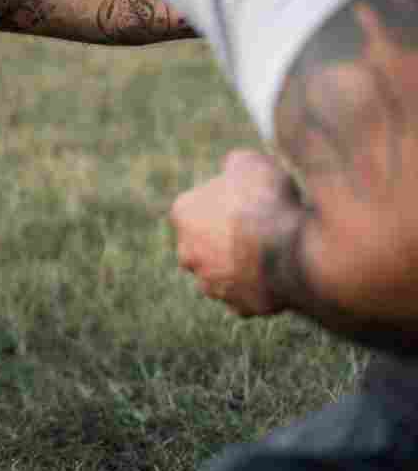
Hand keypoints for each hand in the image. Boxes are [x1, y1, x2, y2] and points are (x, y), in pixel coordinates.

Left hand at [169, 150, 302, 316]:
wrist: (288, 248)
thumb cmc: (265, 200)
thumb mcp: (249, 163)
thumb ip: (234, 165)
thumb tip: (233, 167)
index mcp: (182, 213)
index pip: (199, 204)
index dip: (227, 200)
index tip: (250, 198)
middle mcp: (187, 253)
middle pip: (207, 242)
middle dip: (228, 236)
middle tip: (262, 226)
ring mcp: (211, 284)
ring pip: (225, 271)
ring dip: (243, 263)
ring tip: (275, 250)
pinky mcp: (238, 307)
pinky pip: (250, 295)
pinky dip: (264, 286)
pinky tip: (282, 273)